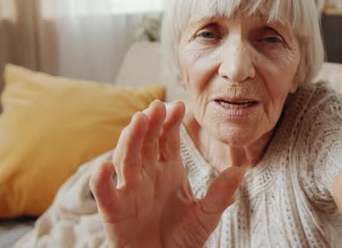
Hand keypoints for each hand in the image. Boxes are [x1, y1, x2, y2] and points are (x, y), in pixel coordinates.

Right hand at [89, 100, 244, 247]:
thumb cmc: (181, 238)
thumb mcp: (206, 216)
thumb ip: (220, 194)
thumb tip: (240, 170)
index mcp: (169, 169)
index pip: (168, 139)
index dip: (172, 122)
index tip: (179, 106)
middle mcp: (147, 173)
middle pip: (146, 142)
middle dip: (150, 123)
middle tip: (156, 106)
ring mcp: (129, 188)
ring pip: (126, 158)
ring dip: (130, 139)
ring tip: (137, 121)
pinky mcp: (114, 208)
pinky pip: (104, 191)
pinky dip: (101, 179)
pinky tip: (105, 166)